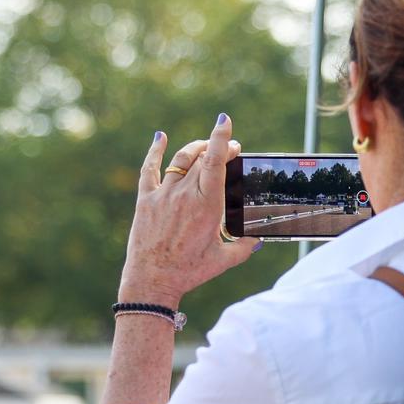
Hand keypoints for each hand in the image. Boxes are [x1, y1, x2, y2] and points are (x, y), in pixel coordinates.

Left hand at [118, 114, 256, 308]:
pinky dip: (155, 151)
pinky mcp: (145, 200)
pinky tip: (160, 137)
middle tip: (229, 148)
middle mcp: (185, 194)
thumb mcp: (223, 261)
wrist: (151, 280)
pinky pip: (149, 169)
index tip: (225, 123)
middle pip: (201, 158)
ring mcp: (163, 195)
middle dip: (217, 147)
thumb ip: (244, 247)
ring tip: (205, 146)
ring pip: (181, 160)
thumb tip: (258, 240)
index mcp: (207, 205)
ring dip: (195, 148)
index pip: (215, 162)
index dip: (221, 139)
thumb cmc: (189, 272)